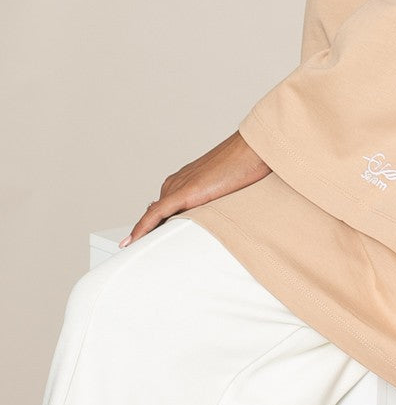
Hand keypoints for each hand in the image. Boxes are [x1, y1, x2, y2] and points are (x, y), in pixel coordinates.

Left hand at [120, 131, 270, 247]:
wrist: (254, 150)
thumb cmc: (246, 166)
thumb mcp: (227, 190)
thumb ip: (212, 202)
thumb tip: (205, 220)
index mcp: (184, 181)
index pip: (162, 208)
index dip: (152, 226)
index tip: (144, 242)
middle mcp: (176, 182)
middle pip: (156, 214)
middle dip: (149, 234)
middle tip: (140, 254)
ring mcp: (178, 186)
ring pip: (153, 216)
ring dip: (145, 234)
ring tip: (136, 253)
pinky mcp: (184, 192)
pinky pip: (155, 214)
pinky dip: (142, 228)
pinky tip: (131, 242)